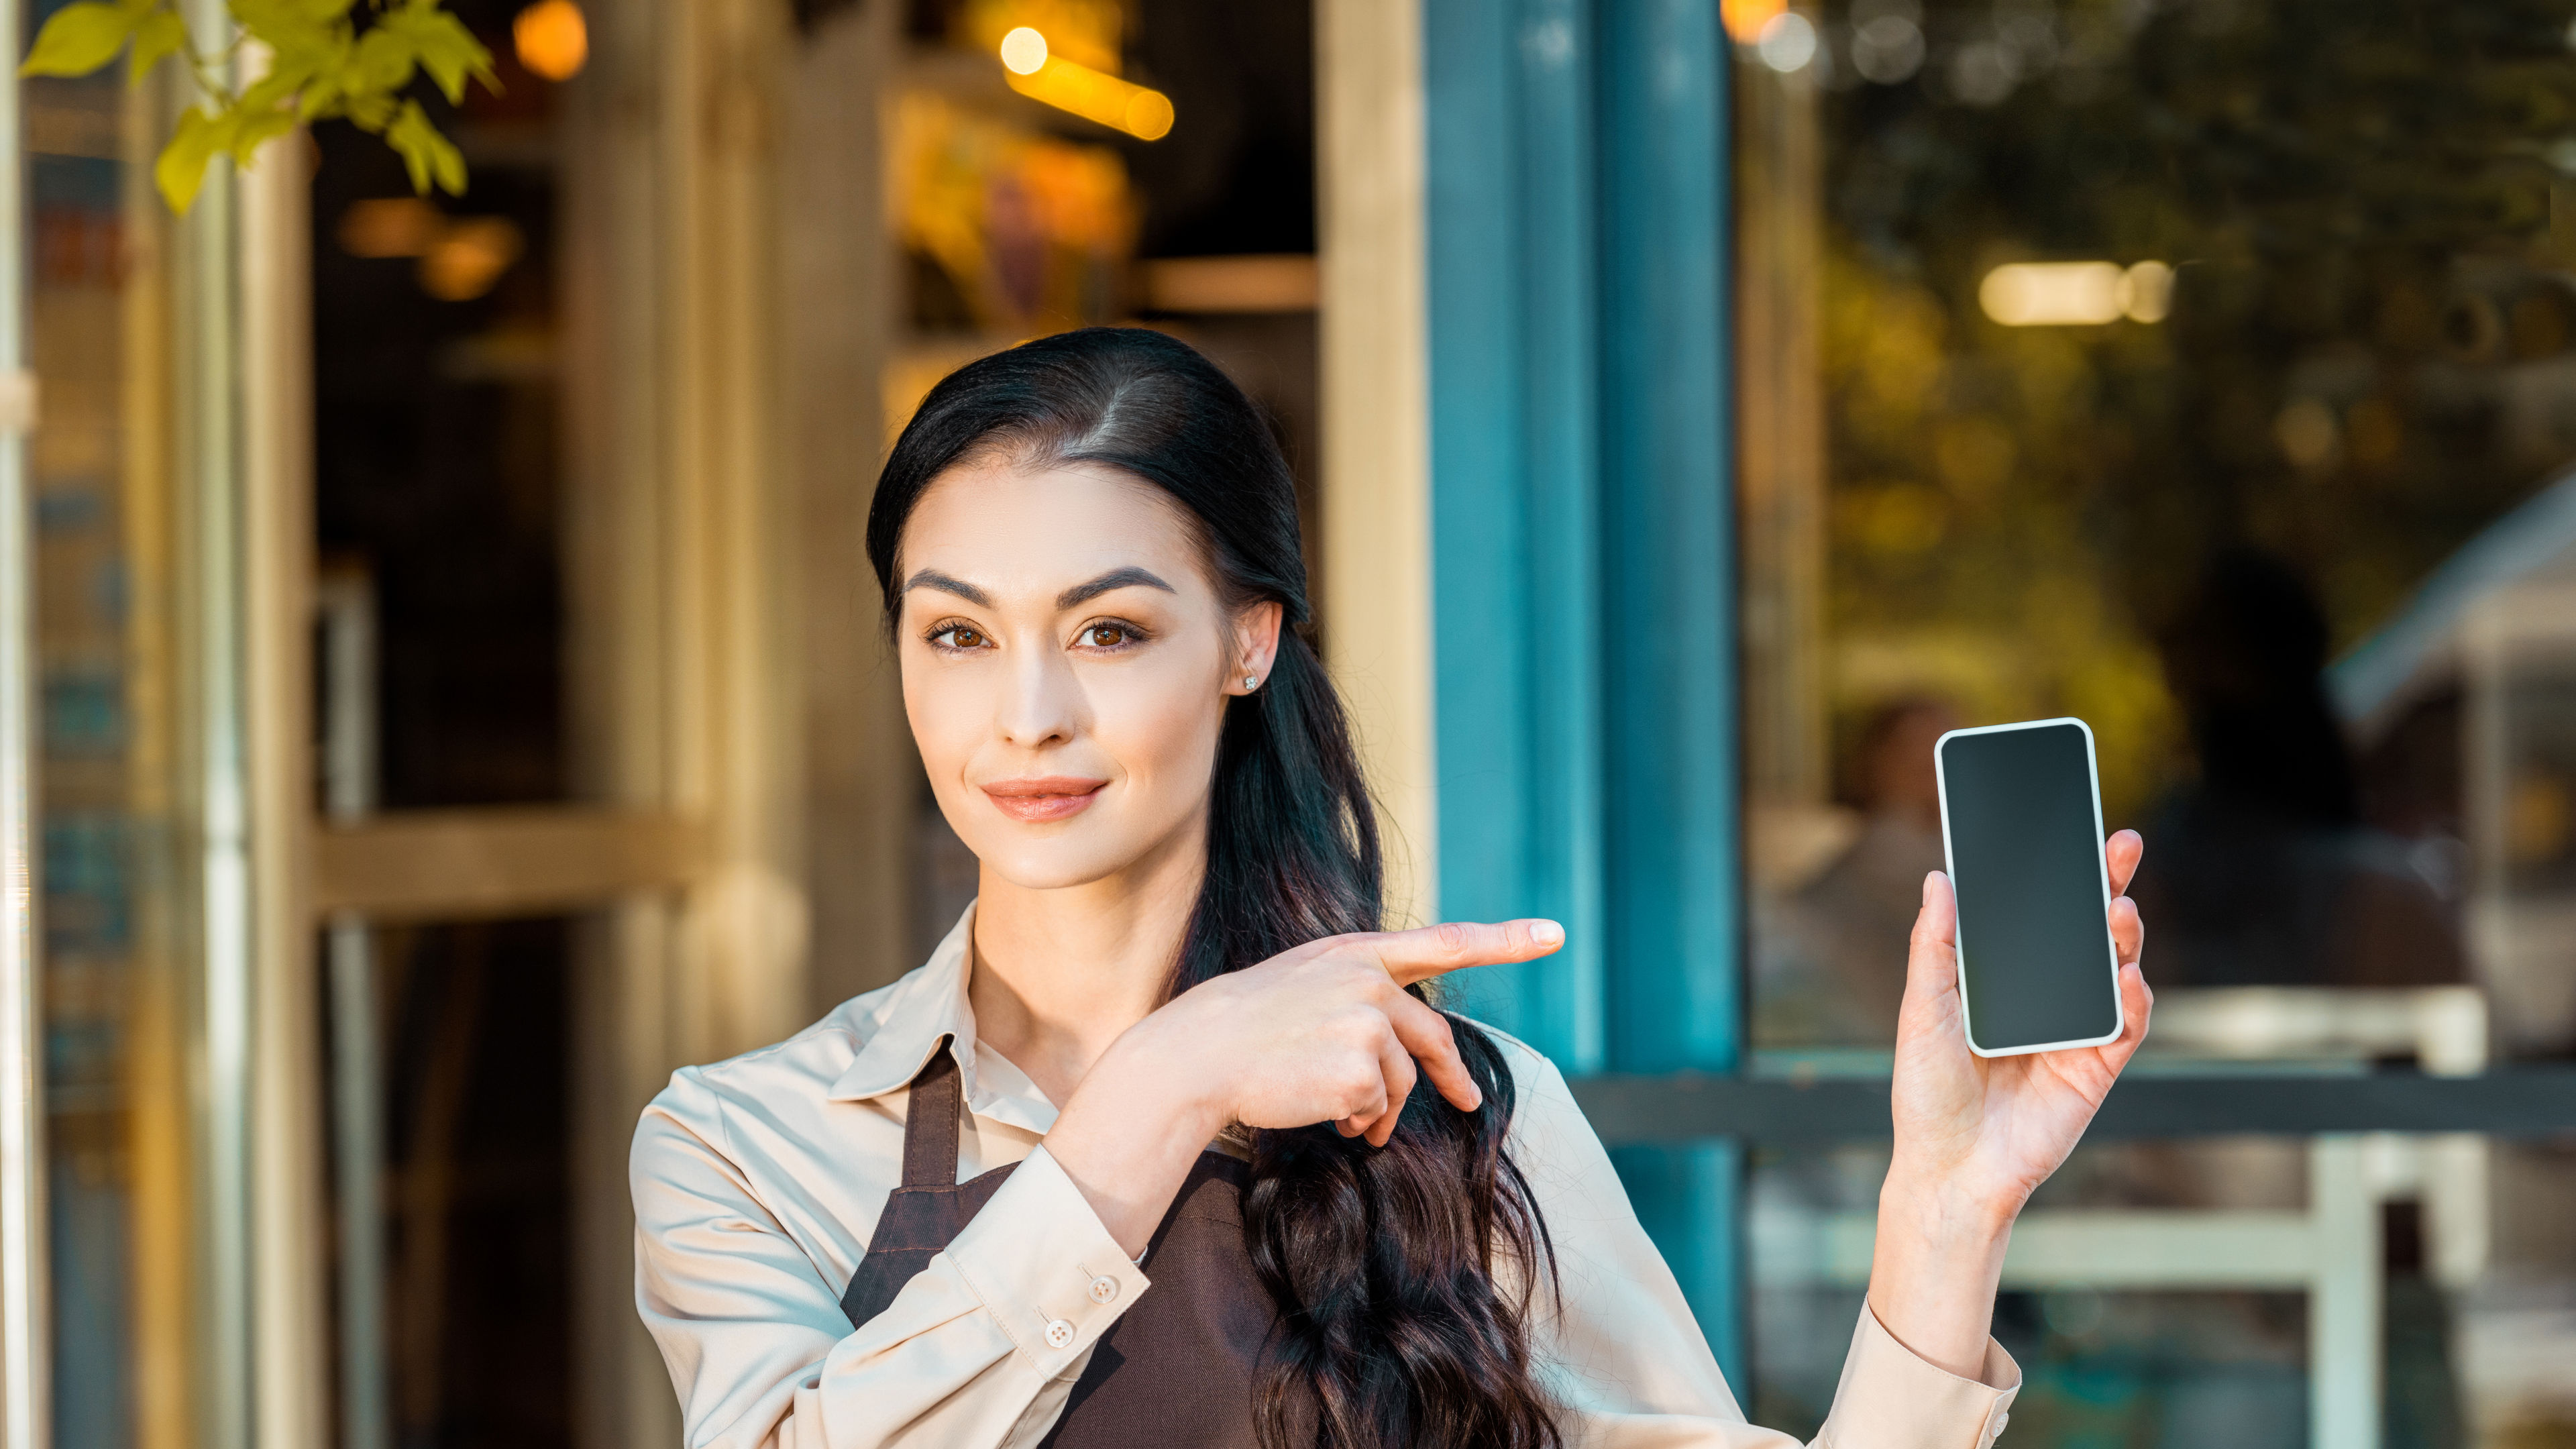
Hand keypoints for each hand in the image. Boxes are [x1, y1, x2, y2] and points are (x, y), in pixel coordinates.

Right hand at [1045, 920, 1563, 1254]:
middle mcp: (1370, 979)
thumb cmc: (1248, 1027)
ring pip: (1404, 1081)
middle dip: (1452, 1077)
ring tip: (1348, 1118)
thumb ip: (1363, 996)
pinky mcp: (1361, 1066)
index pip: (1445, 942)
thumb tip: (1411, 1051)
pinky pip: (1379, 1107)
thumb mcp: (1307, 986)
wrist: (1199, 1053)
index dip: (1505, 940)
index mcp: (1358, 953)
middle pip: (1434, 1037)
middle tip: (1468, 1103)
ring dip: (1382, 1109)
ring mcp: (1368, 1021)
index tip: (1554, 933)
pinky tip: (1328, 1115)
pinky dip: (1360, 1121)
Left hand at [1867, 829, 2151, 1376]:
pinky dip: (2133, 998)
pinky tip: (2127, 977)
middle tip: (2122, 846)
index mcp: (2002, 977)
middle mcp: (2044, 997)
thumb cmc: (1927, 1092)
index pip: (2037, 914)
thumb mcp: (1921, 1009)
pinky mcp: (2096, 1067)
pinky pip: (2127, 1025)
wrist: (1948, 1168)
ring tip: (2118, 909)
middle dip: (2108, 885)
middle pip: (2086, 930)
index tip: (2073, 830)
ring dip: (2123, 935)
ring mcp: (2075, 1030)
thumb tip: (1940, 880)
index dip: (2058, 874)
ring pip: (2114, 969)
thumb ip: (1934, 946)